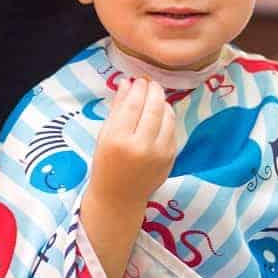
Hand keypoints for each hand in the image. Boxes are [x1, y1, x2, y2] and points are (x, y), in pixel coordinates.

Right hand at [88, 78, 177, 209]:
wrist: (119, 197)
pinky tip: (161, 113)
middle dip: (153, 91)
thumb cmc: (106, 162)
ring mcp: (158, 154)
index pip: (133, 105)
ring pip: (167, 117)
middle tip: (151, 83)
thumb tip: (127, 82)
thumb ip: (117, 107)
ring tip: (156, 96)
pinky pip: (172, 130)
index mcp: (118, 140)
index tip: (139, 80)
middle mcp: (140, 147)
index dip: (138, 88)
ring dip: (163, 102)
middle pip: (153, 108)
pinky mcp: (170, 158)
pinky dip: (168, 118)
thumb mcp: (105, 135)